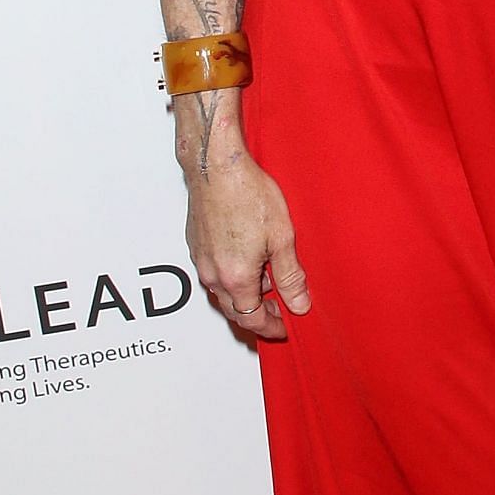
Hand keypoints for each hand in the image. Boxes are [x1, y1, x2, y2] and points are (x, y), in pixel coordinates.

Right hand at [186, 150, 309, 342]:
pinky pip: (214, 274)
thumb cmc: (248, 195)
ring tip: (269, 282)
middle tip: (280, 311)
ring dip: (244, 296)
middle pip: (233, 311)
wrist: (217, 167)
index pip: (251, 319)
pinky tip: (249, 262)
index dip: (270, 327)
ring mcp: (201, 260)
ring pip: (222, 293)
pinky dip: (231, 278)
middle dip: (257, 316)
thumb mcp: (282, 238)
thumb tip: (299, 304)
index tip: (283, 328)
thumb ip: (290, 276)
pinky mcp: (196, 246)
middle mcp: (212, 274)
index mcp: (235, 278)